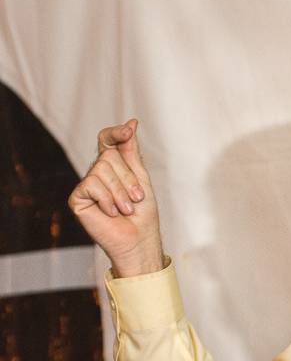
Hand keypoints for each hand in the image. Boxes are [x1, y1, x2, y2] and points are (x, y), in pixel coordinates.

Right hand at [68, 119, 164, 276]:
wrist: (139, 238)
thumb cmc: (143, 212)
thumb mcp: (141, 177)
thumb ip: (131, 151)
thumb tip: (131, 122)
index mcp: (113, 166)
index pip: (107, 140)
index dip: (115, 132)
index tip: (128, 130)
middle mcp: (97, 172)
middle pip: (108, 156)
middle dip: (128, 178)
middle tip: (136, 198)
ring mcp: (86, 185)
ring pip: (101, 169)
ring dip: (121, 192)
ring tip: (126, 208)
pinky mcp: (77, 198)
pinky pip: (91, 185)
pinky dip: (108, 200)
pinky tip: (112, 212)